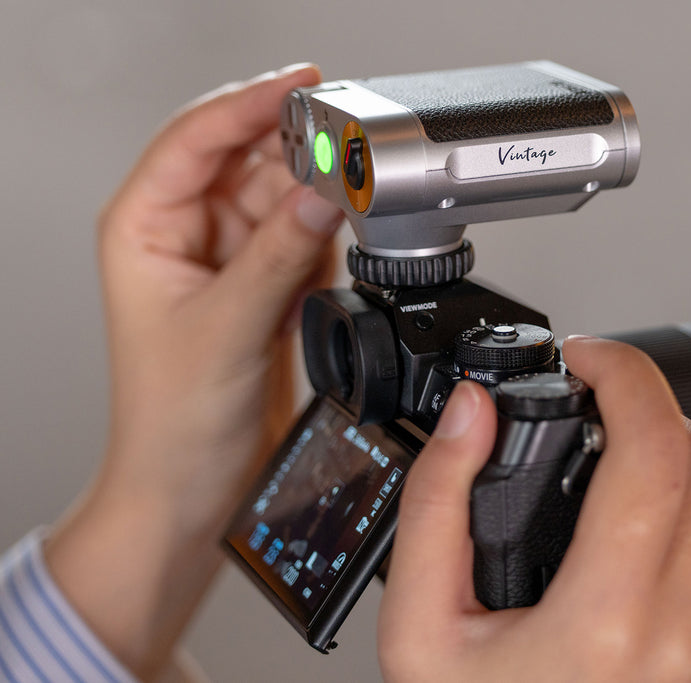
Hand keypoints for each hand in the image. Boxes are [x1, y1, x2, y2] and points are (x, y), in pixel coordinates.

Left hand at [46, 64, 343, 677]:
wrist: (195, 485)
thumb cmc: (171, 420)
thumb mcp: (226, 329)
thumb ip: (279, 256)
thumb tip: (325, 195)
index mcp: (146, 226)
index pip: (197, 138)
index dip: (249, 104)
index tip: (303, 87)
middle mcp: (188, 233)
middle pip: (248, 157)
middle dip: (297, 149)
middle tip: (348, 145)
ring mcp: (232, 257)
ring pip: (285, 194)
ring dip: (320, 193)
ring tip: (356, 192)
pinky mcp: (269, 283)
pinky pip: (307, 235)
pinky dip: (331, 231)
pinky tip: (347, 232)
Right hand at [378, 337, 690, 681]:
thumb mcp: (421, 631)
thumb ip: (437, 506)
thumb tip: (471, 412)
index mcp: (606, 621)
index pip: (655, 451)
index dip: (624, 374)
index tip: (585, 357)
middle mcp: (683, 636)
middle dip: (645, 404)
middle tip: (589, 399)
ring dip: (674, 452)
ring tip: (609, 452)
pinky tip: (634, 519)